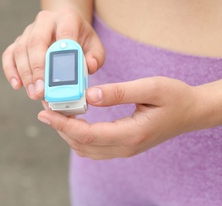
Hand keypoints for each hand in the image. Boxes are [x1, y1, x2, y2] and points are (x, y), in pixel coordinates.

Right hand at [2, 8, 104, 99]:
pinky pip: (9, 55)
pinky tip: (17, 85)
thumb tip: (89, 66)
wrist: (65, 27)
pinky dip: (10, 70)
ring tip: (33, 94)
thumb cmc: (81, 40)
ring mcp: (29, 30)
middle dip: (37, 69)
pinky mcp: (18, 41)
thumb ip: (96, 57)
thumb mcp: (94, 45)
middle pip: (36, 42)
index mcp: (67, 18)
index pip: (64, 32)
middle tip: (40, 91)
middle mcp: (45, 20)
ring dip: (25, 74)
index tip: (59, 76)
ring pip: (20, 50)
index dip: (59, 54)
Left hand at [38, 76, 202, 159]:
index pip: (87, 135)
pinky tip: (72, 119)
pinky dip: (77, 135)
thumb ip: (119, 92)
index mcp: (130, 134)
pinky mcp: (122, 146)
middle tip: (45, 106)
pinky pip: (92, 147)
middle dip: (59, 126)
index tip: (45, 113)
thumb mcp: (151, 87)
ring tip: (55, 111)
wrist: (192, 112)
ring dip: (66, 131)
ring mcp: (123, 149)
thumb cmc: (175, 97)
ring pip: (84, 148)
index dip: (63, 124)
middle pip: (81, 144)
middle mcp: (124, 147)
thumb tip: (88, 96)